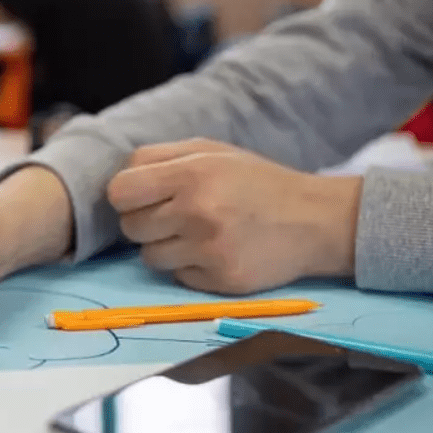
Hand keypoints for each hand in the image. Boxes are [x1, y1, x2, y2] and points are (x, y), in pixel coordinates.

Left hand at [107, 139, 362, 293]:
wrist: (315, 220)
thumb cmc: (254, 182)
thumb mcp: (210, 152)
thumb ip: (159, 158)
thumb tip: (117, 179)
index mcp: (192, 173)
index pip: (120, 191)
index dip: (127, 196)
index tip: (144, 197)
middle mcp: (198, 211)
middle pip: (131, 227)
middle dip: (146, 222)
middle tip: (174, 216)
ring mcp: (210, 249)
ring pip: (149, 257)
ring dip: (165, 247)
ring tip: (196, 234)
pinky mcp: (221, 281)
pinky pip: (177, 277)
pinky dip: (189, 267)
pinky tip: (214, 252)